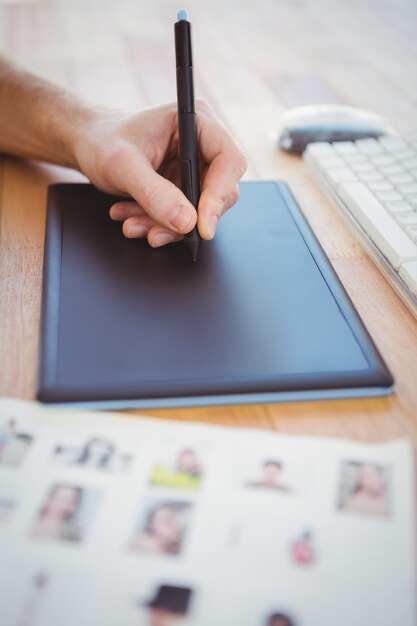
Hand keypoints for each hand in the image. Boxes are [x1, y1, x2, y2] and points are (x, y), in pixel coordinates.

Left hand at [74, 100, 246, 246]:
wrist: (88, 146)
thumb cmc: (102, 141)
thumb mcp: (122, 166)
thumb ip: (154, 193)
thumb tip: (187, 221)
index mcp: (196, 122)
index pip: (228, 160)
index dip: (219, 196)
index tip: (201, 226)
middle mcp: (202, 144)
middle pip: (220, 191)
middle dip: (188, 218)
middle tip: (156, 232)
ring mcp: (195, 168)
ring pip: (201, 211)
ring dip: (168, 226)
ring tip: (133, 224)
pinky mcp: (185, 188)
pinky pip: (185, 218)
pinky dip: (160, 225)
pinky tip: (134, 219)